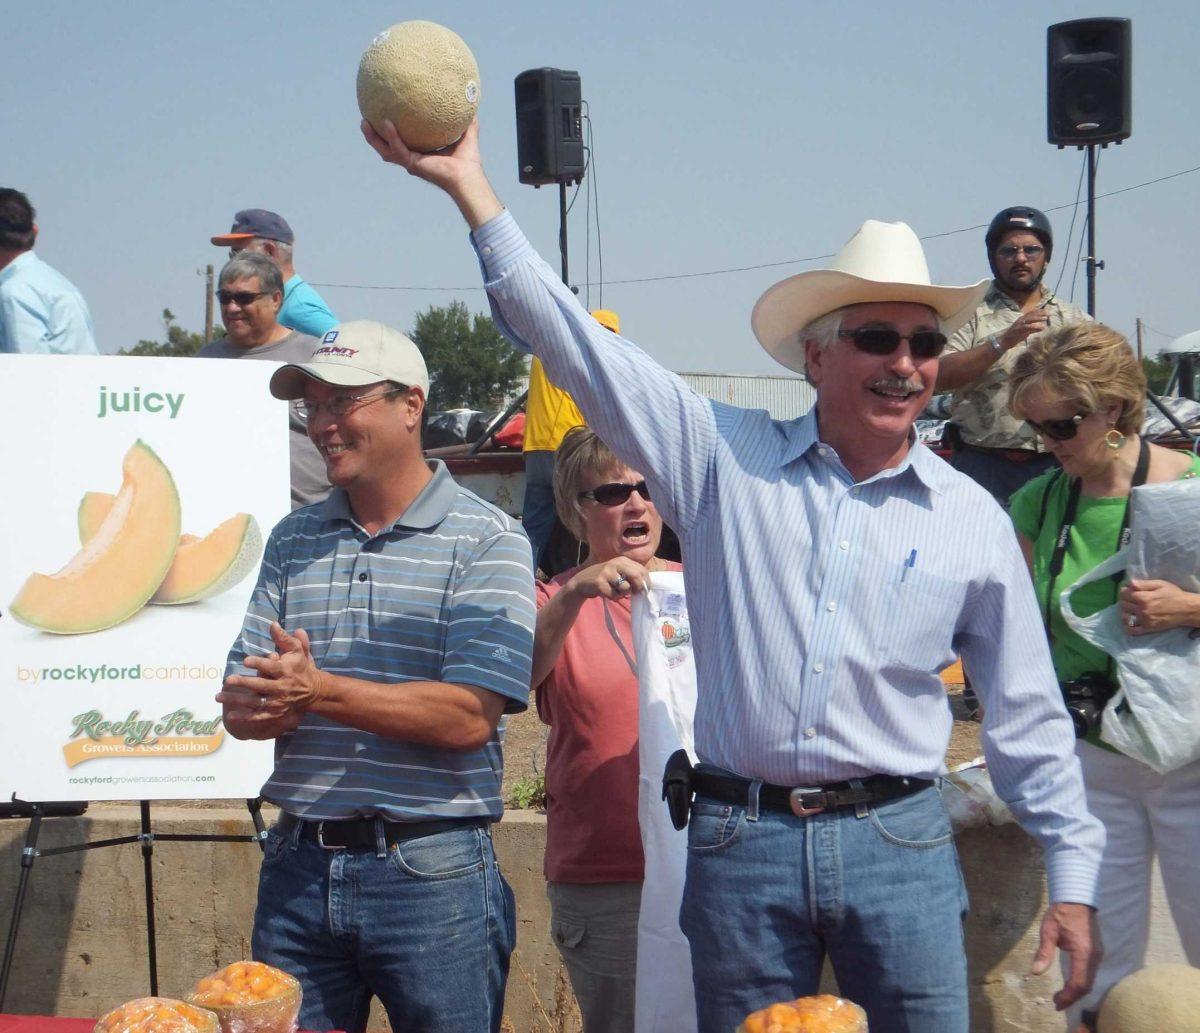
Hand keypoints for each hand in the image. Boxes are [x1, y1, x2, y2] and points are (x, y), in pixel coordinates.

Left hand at [218, 623, 325, 716]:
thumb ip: (284, 638)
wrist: (313, 690)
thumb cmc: (301, 666)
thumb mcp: (296, 650)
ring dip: (237, 700)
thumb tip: (272, 624)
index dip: (258, 663)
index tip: (245, 661)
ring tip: (219, 696)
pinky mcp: (275, 712)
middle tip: (228, 679)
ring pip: (256, 701)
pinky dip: (245, 717)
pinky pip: (259, 716)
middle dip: (244, 683)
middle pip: (261, 685)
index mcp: (286, 670)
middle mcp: (282, 687)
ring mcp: (278, 701)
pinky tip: (230, 715)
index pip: (271, 666)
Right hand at [361, 115, 484, 193]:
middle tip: (364, 119)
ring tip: (364, 123)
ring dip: (373, 139)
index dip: (389, 132)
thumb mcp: (466, 134)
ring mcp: (411, 163)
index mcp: (420, 153)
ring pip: (385, 151)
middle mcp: (412, 159)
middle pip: (386, 147)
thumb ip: (467, 121)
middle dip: (373, 135)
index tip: (381, 115)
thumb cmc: (468, 161)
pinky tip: (387, 123)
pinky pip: (398, 149)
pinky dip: (392, 137)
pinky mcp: (413, 165)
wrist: (468, 177)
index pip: (400, 142)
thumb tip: (471, 101)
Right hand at [566, 558, 653, 602]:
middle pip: (636, 577)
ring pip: (625, 588)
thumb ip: (631, 575)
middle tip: (635, 593)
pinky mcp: (600, 583)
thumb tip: (645, 587)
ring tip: (614, 591)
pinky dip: (612, 597)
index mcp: (622, 560)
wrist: (582, 582)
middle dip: (638, 588)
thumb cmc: (605, 579)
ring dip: (622, 594)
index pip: (642, 570)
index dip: (646, 582)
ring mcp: (607, 572)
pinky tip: (606, 593)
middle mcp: (615, 563)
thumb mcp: (618, 572)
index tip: (645, 590)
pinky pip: (614, 595)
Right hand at [1000, 310, 1050, 350]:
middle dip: (1040, 313)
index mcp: (1022, 319)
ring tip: (1045, 318)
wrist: (1004, 341)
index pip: (1031, 313)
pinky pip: (1027, 327)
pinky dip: (1034, 326)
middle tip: (1048, 314)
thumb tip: (1043, 327)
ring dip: (1038, 318)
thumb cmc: (1015, 337)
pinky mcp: (1018, 330)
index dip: (1039, 311)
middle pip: (1031, 314)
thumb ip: (1034, 329)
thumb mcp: (1026, 332)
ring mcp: (1019, 324)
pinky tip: (1040, 327)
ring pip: (1029, 319)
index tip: (1047, 311)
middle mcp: (1020, 320)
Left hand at [1031, 902, 1101, 1009]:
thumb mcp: (1048, 931)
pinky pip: (1090, 973)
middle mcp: (1094, 957)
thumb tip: (1035, 972)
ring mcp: (1098, 955)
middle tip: (1057, 1003)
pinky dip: (1081, 983)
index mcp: (1083, 952)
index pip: (1079, 982)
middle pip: (1086, 985)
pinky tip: (1070, 985)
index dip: (1069, 996)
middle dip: (1072, 997)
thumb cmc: (1061, 913)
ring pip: (1090, 981)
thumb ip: (1044, 952)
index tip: (1056, 1003)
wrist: (1077, 899)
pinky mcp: (1096, 953)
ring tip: (1061, 997)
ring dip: (1077, 991)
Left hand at [1120, 578, 1199, 634]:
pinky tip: (1131, 621)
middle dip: (1125, 600)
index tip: (1129, 591)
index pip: (1124, 594)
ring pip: (1124, 616)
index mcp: (1144, 597)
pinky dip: (1128, 626)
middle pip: (1123, 604)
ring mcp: (1144, 620)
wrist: (1186, 610)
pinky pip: (1131, 630)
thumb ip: (1143, 584)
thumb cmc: (1173, 595)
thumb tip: (1129, 583)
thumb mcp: (1160, 584)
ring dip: (1125, 612)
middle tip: (1131, 600)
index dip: (1125, 591)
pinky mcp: (1148, 629)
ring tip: (1131, 609)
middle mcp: (1142, 609)